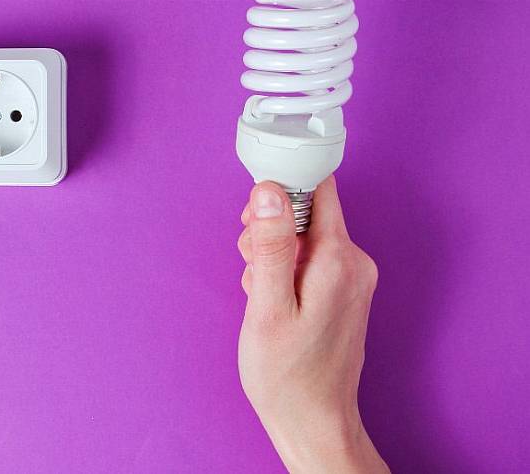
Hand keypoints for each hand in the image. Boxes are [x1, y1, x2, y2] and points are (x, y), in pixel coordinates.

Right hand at [237, 177, 387, 472]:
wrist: (313, 420)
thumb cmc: (287, 373)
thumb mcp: (267, 306)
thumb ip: (270, 244)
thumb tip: (269, 189)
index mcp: (339, 259)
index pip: (318, 187)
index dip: (280, 191)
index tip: (254, 219)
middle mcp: (354, 262)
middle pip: (306, 211)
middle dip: (268, 229)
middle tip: (253, 269)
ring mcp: (352, 277)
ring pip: (303, 235)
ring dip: (272, 253)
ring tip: (261, 293)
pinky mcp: (344, 291)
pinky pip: (309, 258)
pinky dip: (284, 271)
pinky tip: (273, 301)